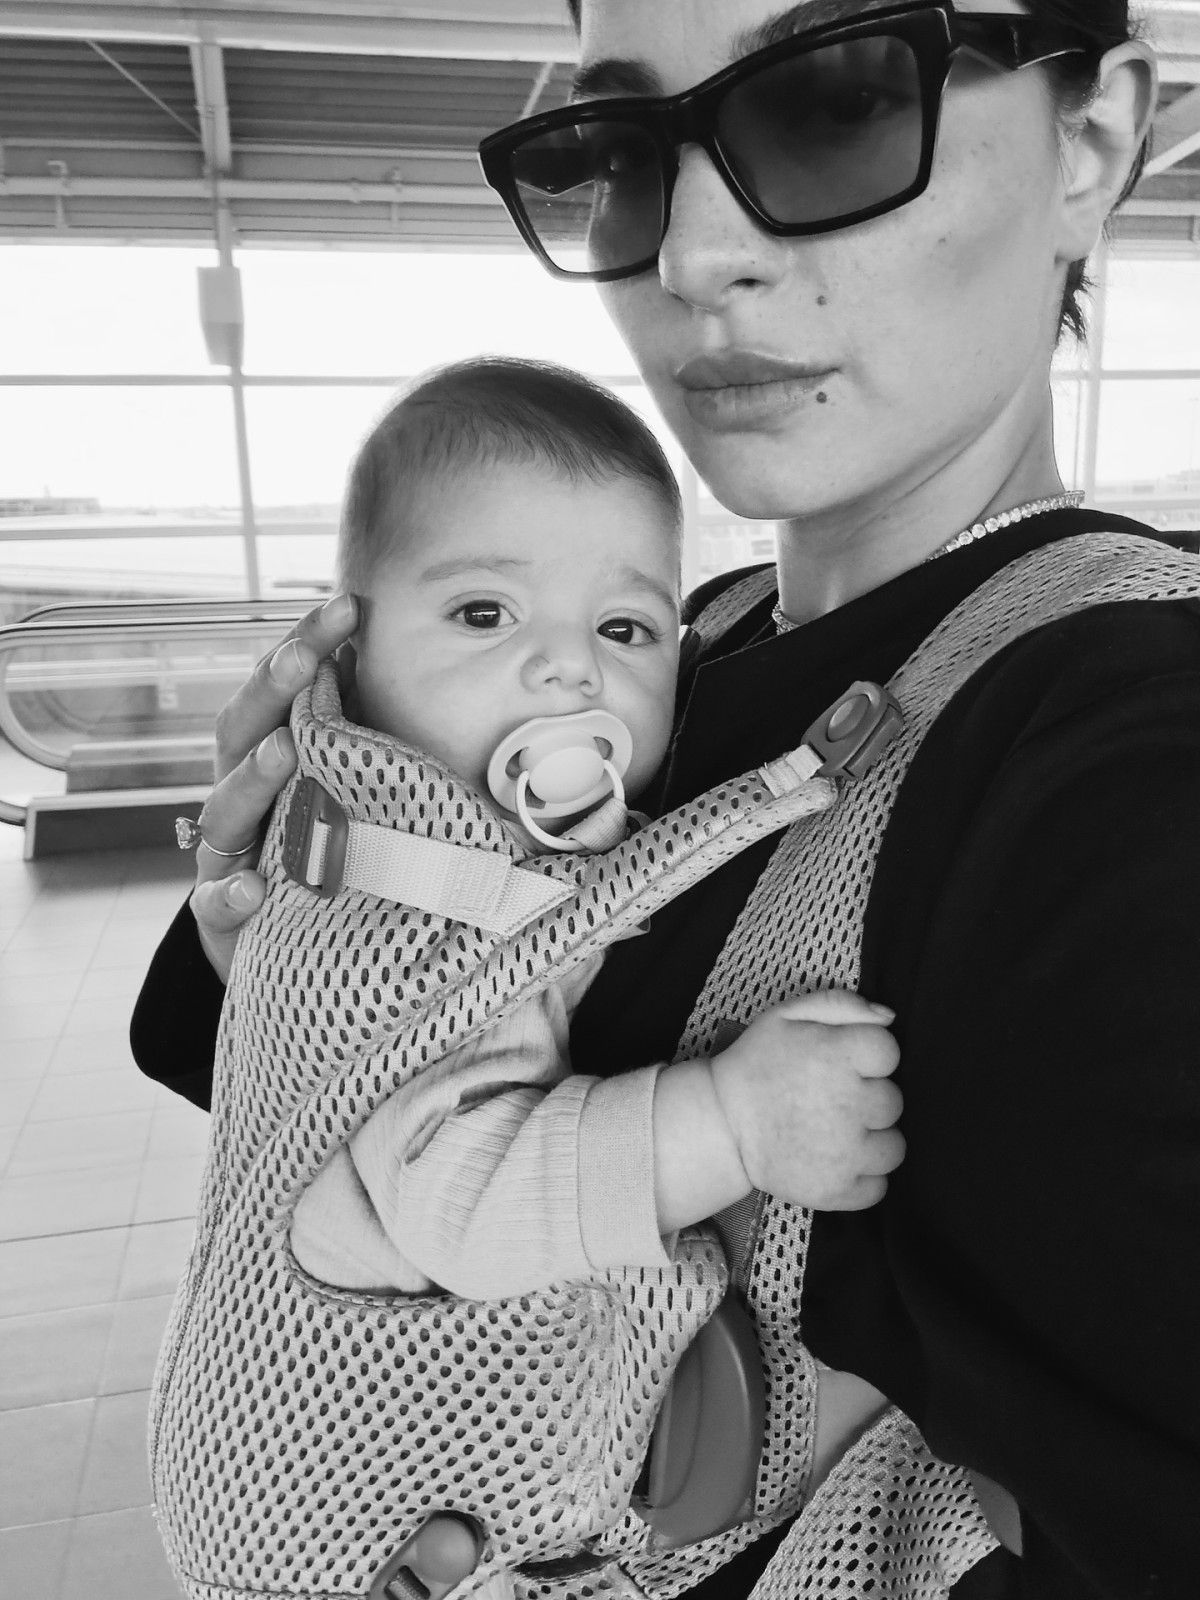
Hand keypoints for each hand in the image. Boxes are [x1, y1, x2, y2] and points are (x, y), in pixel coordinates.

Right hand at [188, 594, 357, 981]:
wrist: (271, 948)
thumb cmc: (313, 854)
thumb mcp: (333, 790)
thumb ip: (349, 736)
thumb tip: (386, 660)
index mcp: (264, 759)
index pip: (279, 692)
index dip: (305, 646)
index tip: (347, 605)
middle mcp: (236, 797)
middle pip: (240, 732)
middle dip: (272, 691)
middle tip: (306, 657)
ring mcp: (223, 854)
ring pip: (226, 810)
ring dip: (254, 778)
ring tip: (285, 751)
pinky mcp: (220, 917)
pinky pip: (216, 904)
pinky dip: (229, 895)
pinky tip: (250, 889)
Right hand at [709, 990, 902, 1211]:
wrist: (720, 1124)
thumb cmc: (756, 1064)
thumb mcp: (787, 1016)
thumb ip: (840, 1004)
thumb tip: (889, 1017)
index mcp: (839, 1056)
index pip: (889, 1052)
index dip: (867, 1057)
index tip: (842, 1064)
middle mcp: (849, 1105)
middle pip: (893, 1102)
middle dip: (868, 1098)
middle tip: (832, 1100)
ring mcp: (846, 1154)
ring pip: (893, 1148)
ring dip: (872, 1141)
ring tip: (838, 1134)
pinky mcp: (837, 1191)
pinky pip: (878, 1187)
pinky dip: (862, 1179)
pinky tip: (837, 1162)